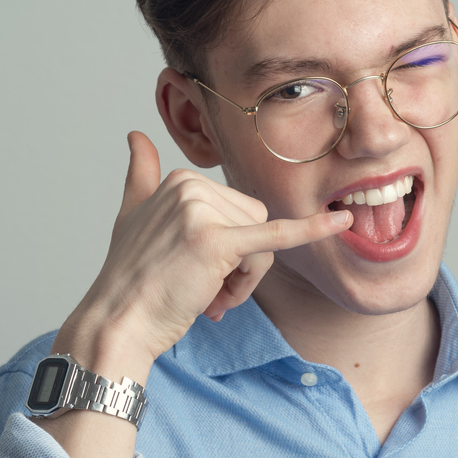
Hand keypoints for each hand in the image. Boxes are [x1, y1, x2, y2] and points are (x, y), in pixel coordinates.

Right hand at [61, 132, 351, 375]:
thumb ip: (140, 174)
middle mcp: (190, 187)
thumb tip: (136, 135)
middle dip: (241, 266)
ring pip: (263, 244)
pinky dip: (311, 231)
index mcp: (180, 179)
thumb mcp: (131, 214)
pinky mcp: (216, 242)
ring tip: (205, 296)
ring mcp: (202, 212)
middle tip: (204, 290)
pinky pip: (275, 238)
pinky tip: (339, 221)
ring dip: (243, 281)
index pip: (239, 210)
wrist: (118, 322)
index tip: (195, 270)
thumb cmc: (130, 279)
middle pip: (256, 224)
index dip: (229, 248)